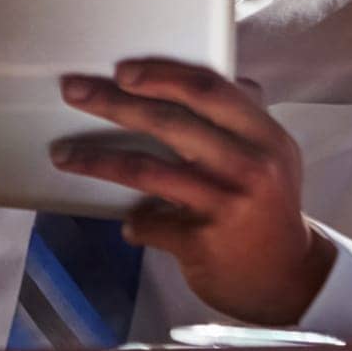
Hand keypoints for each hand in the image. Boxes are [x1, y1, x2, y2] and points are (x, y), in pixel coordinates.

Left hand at [51, 58, 336, 325]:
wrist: (288, 279)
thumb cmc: (270, 208)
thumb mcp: (273, 157)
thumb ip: (241, 119)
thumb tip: (204, 79)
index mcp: (265, 136)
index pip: (209, 90)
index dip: (162, 76)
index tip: (122, 71)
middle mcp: (248, 166)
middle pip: (170, 123)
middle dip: (114, 104)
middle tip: (74, 91)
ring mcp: (224, 205)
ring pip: (147, 171)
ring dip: (97, 160)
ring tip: (63, 154)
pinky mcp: (202, 243)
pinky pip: (149, 223)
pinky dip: (133, 223)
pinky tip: (130, 225)